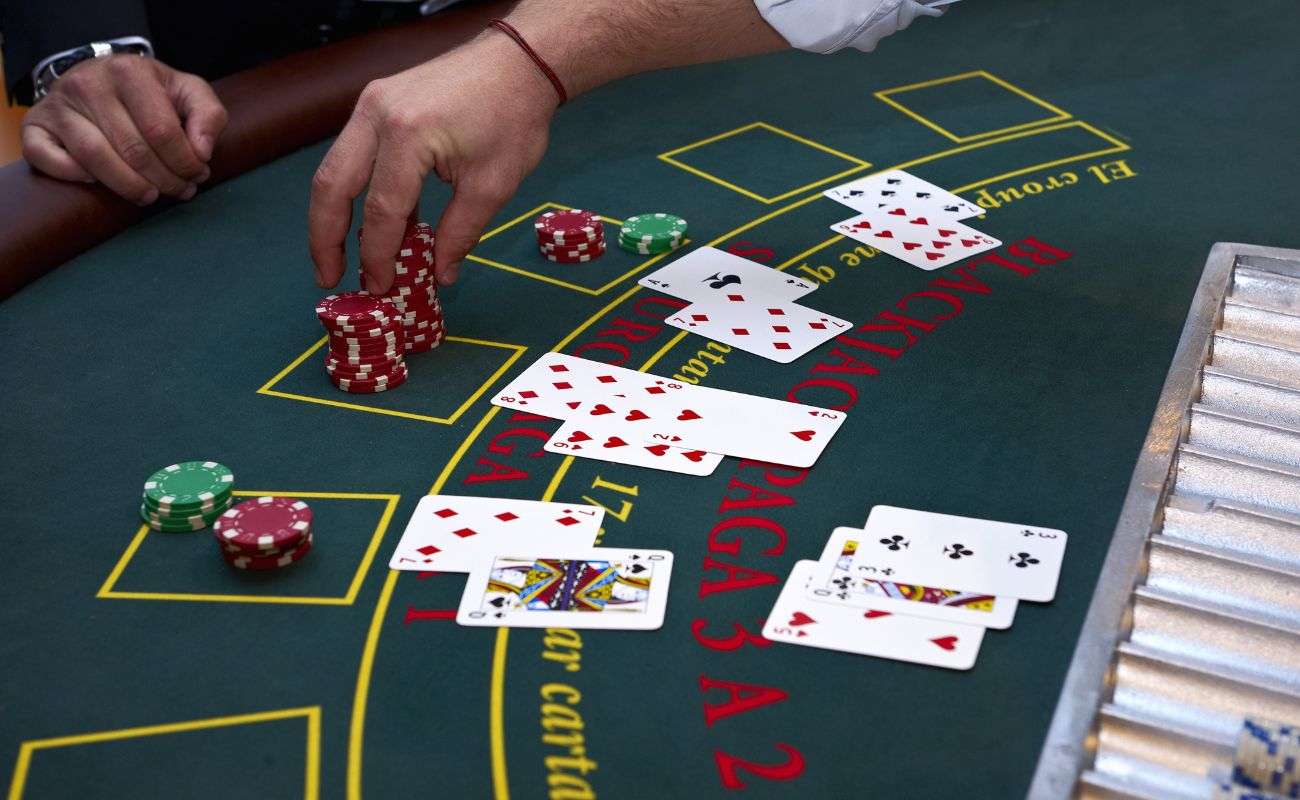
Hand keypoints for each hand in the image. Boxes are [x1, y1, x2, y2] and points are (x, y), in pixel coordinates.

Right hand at [21, 55, 226, 204]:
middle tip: (180, 190)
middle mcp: (88, 84)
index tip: (198, 175)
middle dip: (165, 180)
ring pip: (95, 159)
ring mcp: (58, 104)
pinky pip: (47, 158)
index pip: (162, 130)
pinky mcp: (35, 124)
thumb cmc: (150, 92)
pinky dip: (74, 177)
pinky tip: (99, 182)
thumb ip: (208, 115)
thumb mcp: (187, 92)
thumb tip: (202, 152)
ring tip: (151, 195)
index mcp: (129, 71)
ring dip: (129, 187)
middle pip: (133, 150)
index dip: (185, 162)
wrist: (101, 77)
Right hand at [309, 32, 556, 291]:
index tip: (380, 288)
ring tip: (339, 258)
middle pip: (332, 187)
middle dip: (325, 239)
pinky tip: (372, 225)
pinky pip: (354, 154)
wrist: (518, 61)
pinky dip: (357, 191)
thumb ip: (461, 233)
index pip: (382, 210)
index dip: (378, 255)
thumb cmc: (513, 118)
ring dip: (334, 216)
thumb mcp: (494, 185)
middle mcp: (377, 115)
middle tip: (329, 278)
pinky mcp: (375, 102)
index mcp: (408, 135)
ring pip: (334, 169)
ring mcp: (371, 104)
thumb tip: (440, 274)